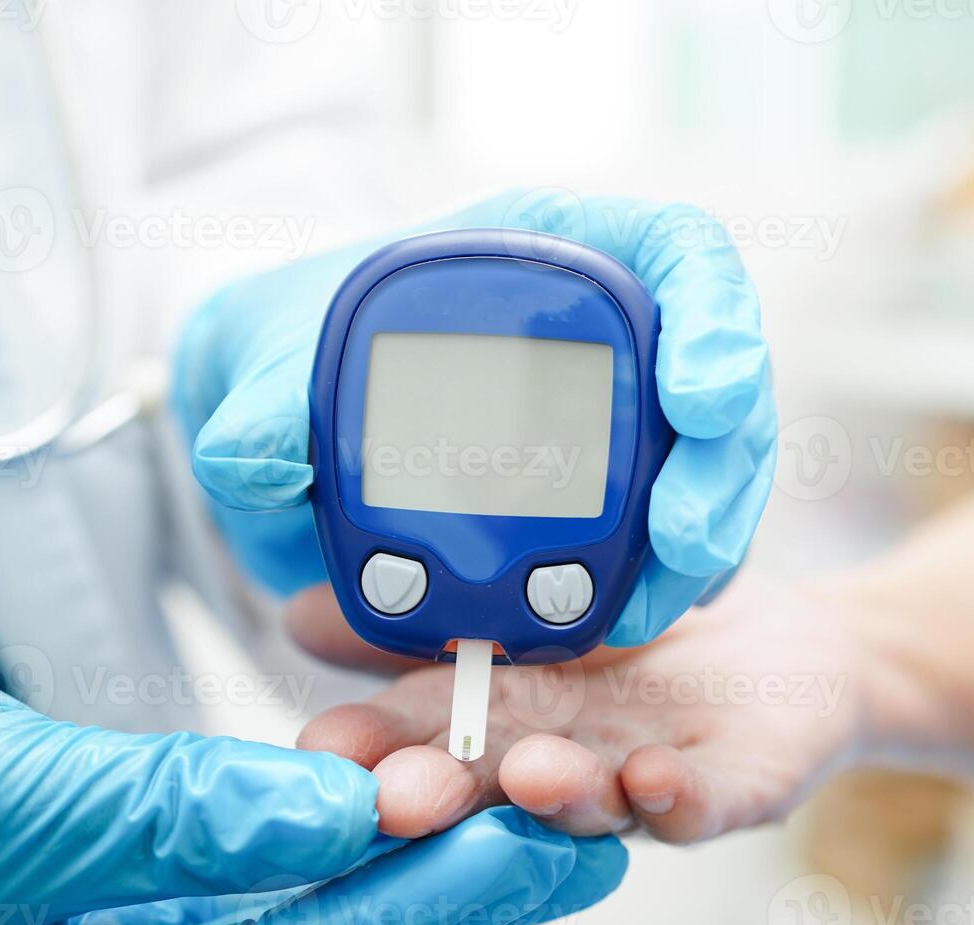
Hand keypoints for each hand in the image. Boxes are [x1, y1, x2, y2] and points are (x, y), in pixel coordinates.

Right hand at [0, 664, 625, 924]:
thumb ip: (161, 818)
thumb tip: (326, 813)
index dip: (424, 902)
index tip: (528, 839)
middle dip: (454, 877)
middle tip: (573, 816)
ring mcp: (134, 919)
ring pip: (303, 891)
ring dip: (409, 836)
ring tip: (519, 784)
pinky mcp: (131, 859)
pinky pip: (251, 844)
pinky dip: (330, 805)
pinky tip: (391, 771)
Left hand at [172, 188, 776, 644]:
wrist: (293, 417)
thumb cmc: (297, 347)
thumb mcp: (268, 353)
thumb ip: (262, 401)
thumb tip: (252, 459)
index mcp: (551, 253)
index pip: (677, 252)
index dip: (714, 318)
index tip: (698, 396)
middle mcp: (606, 333)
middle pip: (721, 379)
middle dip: (719, 466)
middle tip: (682, 540)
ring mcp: (618, 418)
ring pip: (710, 470)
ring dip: (700, 543)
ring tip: (645, 611)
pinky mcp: (608, 497)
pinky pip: (664, 538)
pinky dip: (659, 584)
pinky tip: (630, 623)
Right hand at [287, 575, 864, 840]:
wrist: (783, 655)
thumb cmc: (650, 637)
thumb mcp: (533, 600)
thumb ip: (431, 608)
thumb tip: (303, 609)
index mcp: (505, 715)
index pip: (423, 733)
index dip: (371, 747)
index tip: (319, 751)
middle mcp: (561, 758)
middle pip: (490, 788)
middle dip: (441, 796)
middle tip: (393, 797)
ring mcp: (638, 777)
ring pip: (589, 802)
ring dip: (554, 795)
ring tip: (528, 773)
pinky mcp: (726, 786)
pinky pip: (700, 803)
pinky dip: (675, 798)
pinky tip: (652, 779)